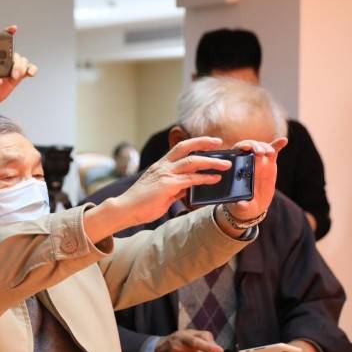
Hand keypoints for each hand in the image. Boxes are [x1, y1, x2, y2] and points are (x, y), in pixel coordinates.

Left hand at [0, 27, 37, 116]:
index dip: (7, 32)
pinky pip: (27, 70)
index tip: (13, 29)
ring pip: (22, 61)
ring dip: (22, 67)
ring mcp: (10, 68)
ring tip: (15, 76)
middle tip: (12, 73)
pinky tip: (30, 73)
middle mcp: (2, 60)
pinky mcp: (16, 76)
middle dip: (16, 61)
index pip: (0, 41)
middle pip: (14, 53)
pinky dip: (31, 70)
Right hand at [83, 136, 236, 242]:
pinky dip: (205, 178)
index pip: (179, 148)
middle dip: (204, 142)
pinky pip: (191, 179)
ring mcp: (165, 174)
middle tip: (220, 142)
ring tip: (226, 165)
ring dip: (211, 162)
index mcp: (160, 166)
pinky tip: (215, 179)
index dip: (195, 143)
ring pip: (192, 162)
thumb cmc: (141, 203)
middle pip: (186, 147)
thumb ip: (176, 187)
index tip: (209, 142)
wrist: (125, 210)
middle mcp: (162, 166)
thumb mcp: (162, 192)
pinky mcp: (167, 185)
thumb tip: (190, 186)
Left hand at [224, 138, 287, 221]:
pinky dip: (278, 145)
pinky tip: (284, 140)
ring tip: (270, 153)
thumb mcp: (240, 207)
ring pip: (261, 148)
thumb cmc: (242, 205)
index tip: (245, 148)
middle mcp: (246, 162)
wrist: (252, 206)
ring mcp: (258, 162)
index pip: (235, 153)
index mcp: (235, 169)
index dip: (240, 148)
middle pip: (249, 147)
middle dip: (254, 146)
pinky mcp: (269, 164)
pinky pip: (273, 152)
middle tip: (259, 153)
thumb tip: (241, 204)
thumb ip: (241, 205)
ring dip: (266, 147)